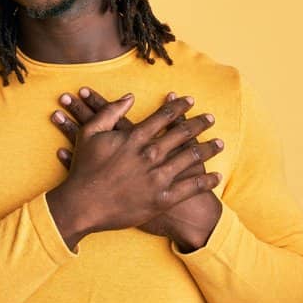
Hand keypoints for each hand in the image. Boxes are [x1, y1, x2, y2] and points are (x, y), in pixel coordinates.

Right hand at [51, 87, 224, 248]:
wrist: (83, 205)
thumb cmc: (84, 169)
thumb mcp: (89, 133)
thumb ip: (109, 112)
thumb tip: (129, 97)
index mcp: (135, 137)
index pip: (164, 116)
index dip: (179, 107)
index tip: (190, 101)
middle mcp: (150, 154)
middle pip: (183, 134)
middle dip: (200, 124)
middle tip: (211, 118)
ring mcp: (158, 177)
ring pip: (192, 158)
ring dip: (209, 149)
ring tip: (219, 143)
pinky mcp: (162, 199)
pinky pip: (191, 187)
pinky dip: (206, 181)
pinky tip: (217, 176)